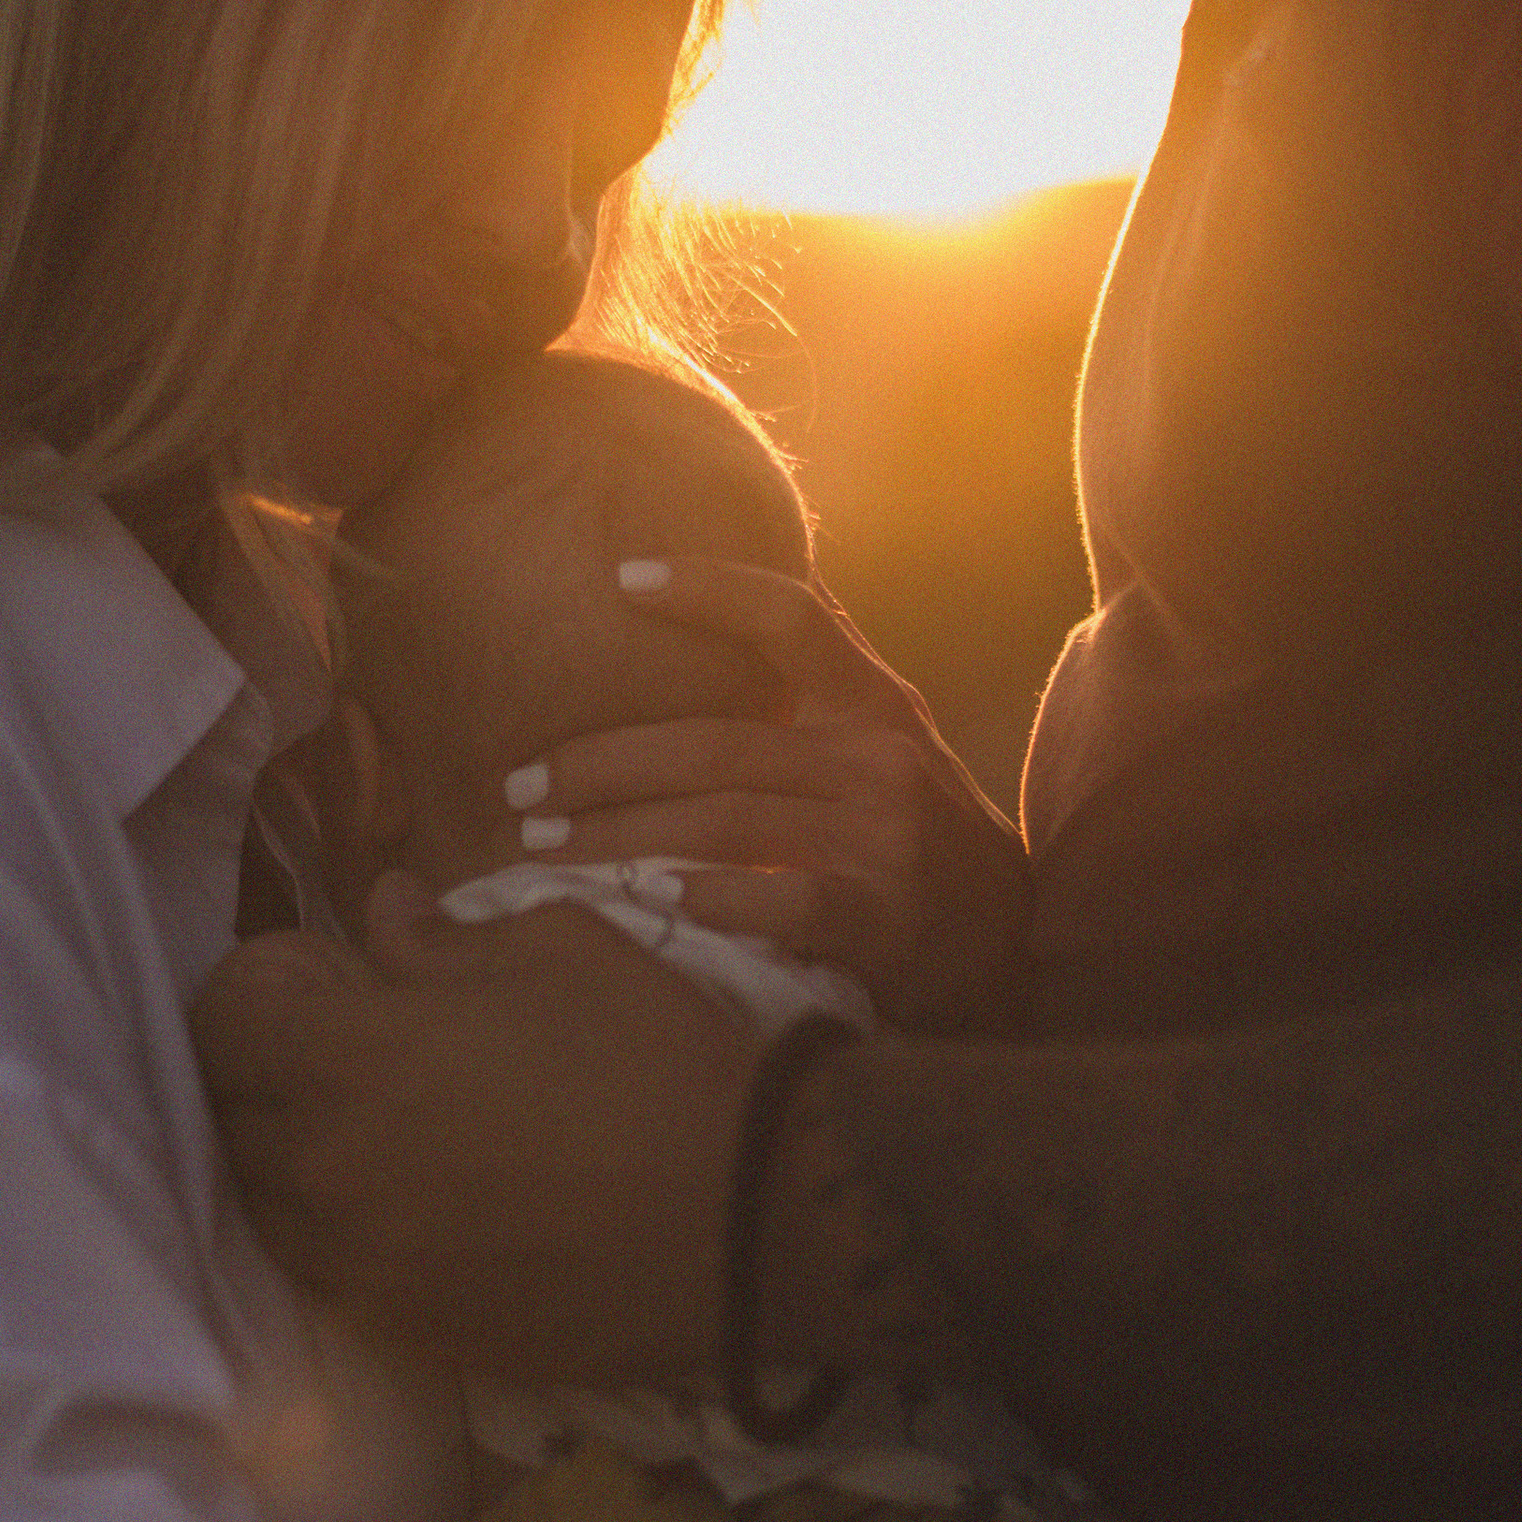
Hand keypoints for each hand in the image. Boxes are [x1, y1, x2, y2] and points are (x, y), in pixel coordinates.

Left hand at [192, 881, 761, 1379]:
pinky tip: (428, 1197)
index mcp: (346, 1062)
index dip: (264, 984)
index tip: (332, 975)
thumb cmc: (654, 1058)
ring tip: (385, 1123)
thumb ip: (440, 937)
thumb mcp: (556, 949)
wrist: (752, 1220)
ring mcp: (360, 1267)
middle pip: (226, 1115)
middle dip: (268, 1066)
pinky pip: (333, 1271)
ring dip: (298, 1152)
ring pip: (268, 1204)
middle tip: (353, 1040)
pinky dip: (349, 1227)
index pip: (219, 1019)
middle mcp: (324, 1174)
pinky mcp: (409, 1331)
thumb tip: (382, 913)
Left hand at [505, 558, 1034, 1029]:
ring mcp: (884, 839)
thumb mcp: (887, 737)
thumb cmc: (915, 831)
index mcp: (873, 704)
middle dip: (600, 764)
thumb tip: (749, 586)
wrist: (1005, 943)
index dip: (709, 589)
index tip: (619, 578)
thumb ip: (822, 676)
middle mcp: (880, 758)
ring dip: (618, 836)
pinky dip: (709, 899)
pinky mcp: (882, 919)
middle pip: (716, 743)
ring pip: (725, 822)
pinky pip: (781, 901)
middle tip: (517, 785)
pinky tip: (648, 900)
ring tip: (542, 846)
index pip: (791, 619)